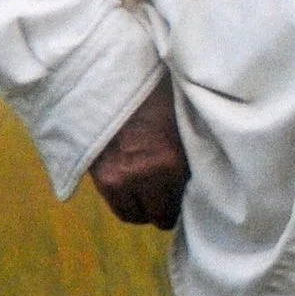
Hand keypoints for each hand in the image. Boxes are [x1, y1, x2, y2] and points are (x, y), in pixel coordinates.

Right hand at [88, 75, 189, 228]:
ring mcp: (119, 178)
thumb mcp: (180, 123)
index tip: (184, 196)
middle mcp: (144, 176)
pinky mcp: (100, 176)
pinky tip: (133, 189)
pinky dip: (126, 202)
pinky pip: (118, 207)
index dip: (183, 204)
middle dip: (165, 208)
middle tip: (168, 196)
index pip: (179, 206)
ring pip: (135, 215)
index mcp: (170, 162)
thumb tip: (193, 180)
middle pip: (159, 217)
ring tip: (148, 193)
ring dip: (143, 207)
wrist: (113, 78)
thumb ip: (184, 156)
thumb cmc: (155, 93)